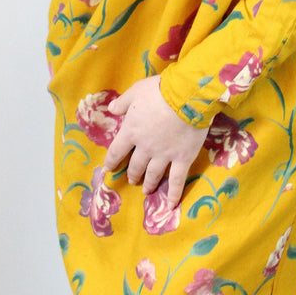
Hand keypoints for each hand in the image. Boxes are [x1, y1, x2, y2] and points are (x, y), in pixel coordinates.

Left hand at [104, 77, 208, 207]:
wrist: (186, 97)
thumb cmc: (159, 91)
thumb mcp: (136, 91)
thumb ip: (122, 102)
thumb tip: (111, 109)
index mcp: (131, 131)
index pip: (116, 151)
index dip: (111, 161)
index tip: (108, 169)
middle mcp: (145, 148)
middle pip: (135, 165)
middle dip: (132, 174)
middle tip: (132, 179)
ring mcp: (164, 156)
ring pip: (153, 174)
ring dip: (148, 183)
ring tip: (146, 190)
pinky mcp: (182, 159)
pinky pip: (177, 180)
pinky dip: (173, 193)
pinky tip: (171, 204)